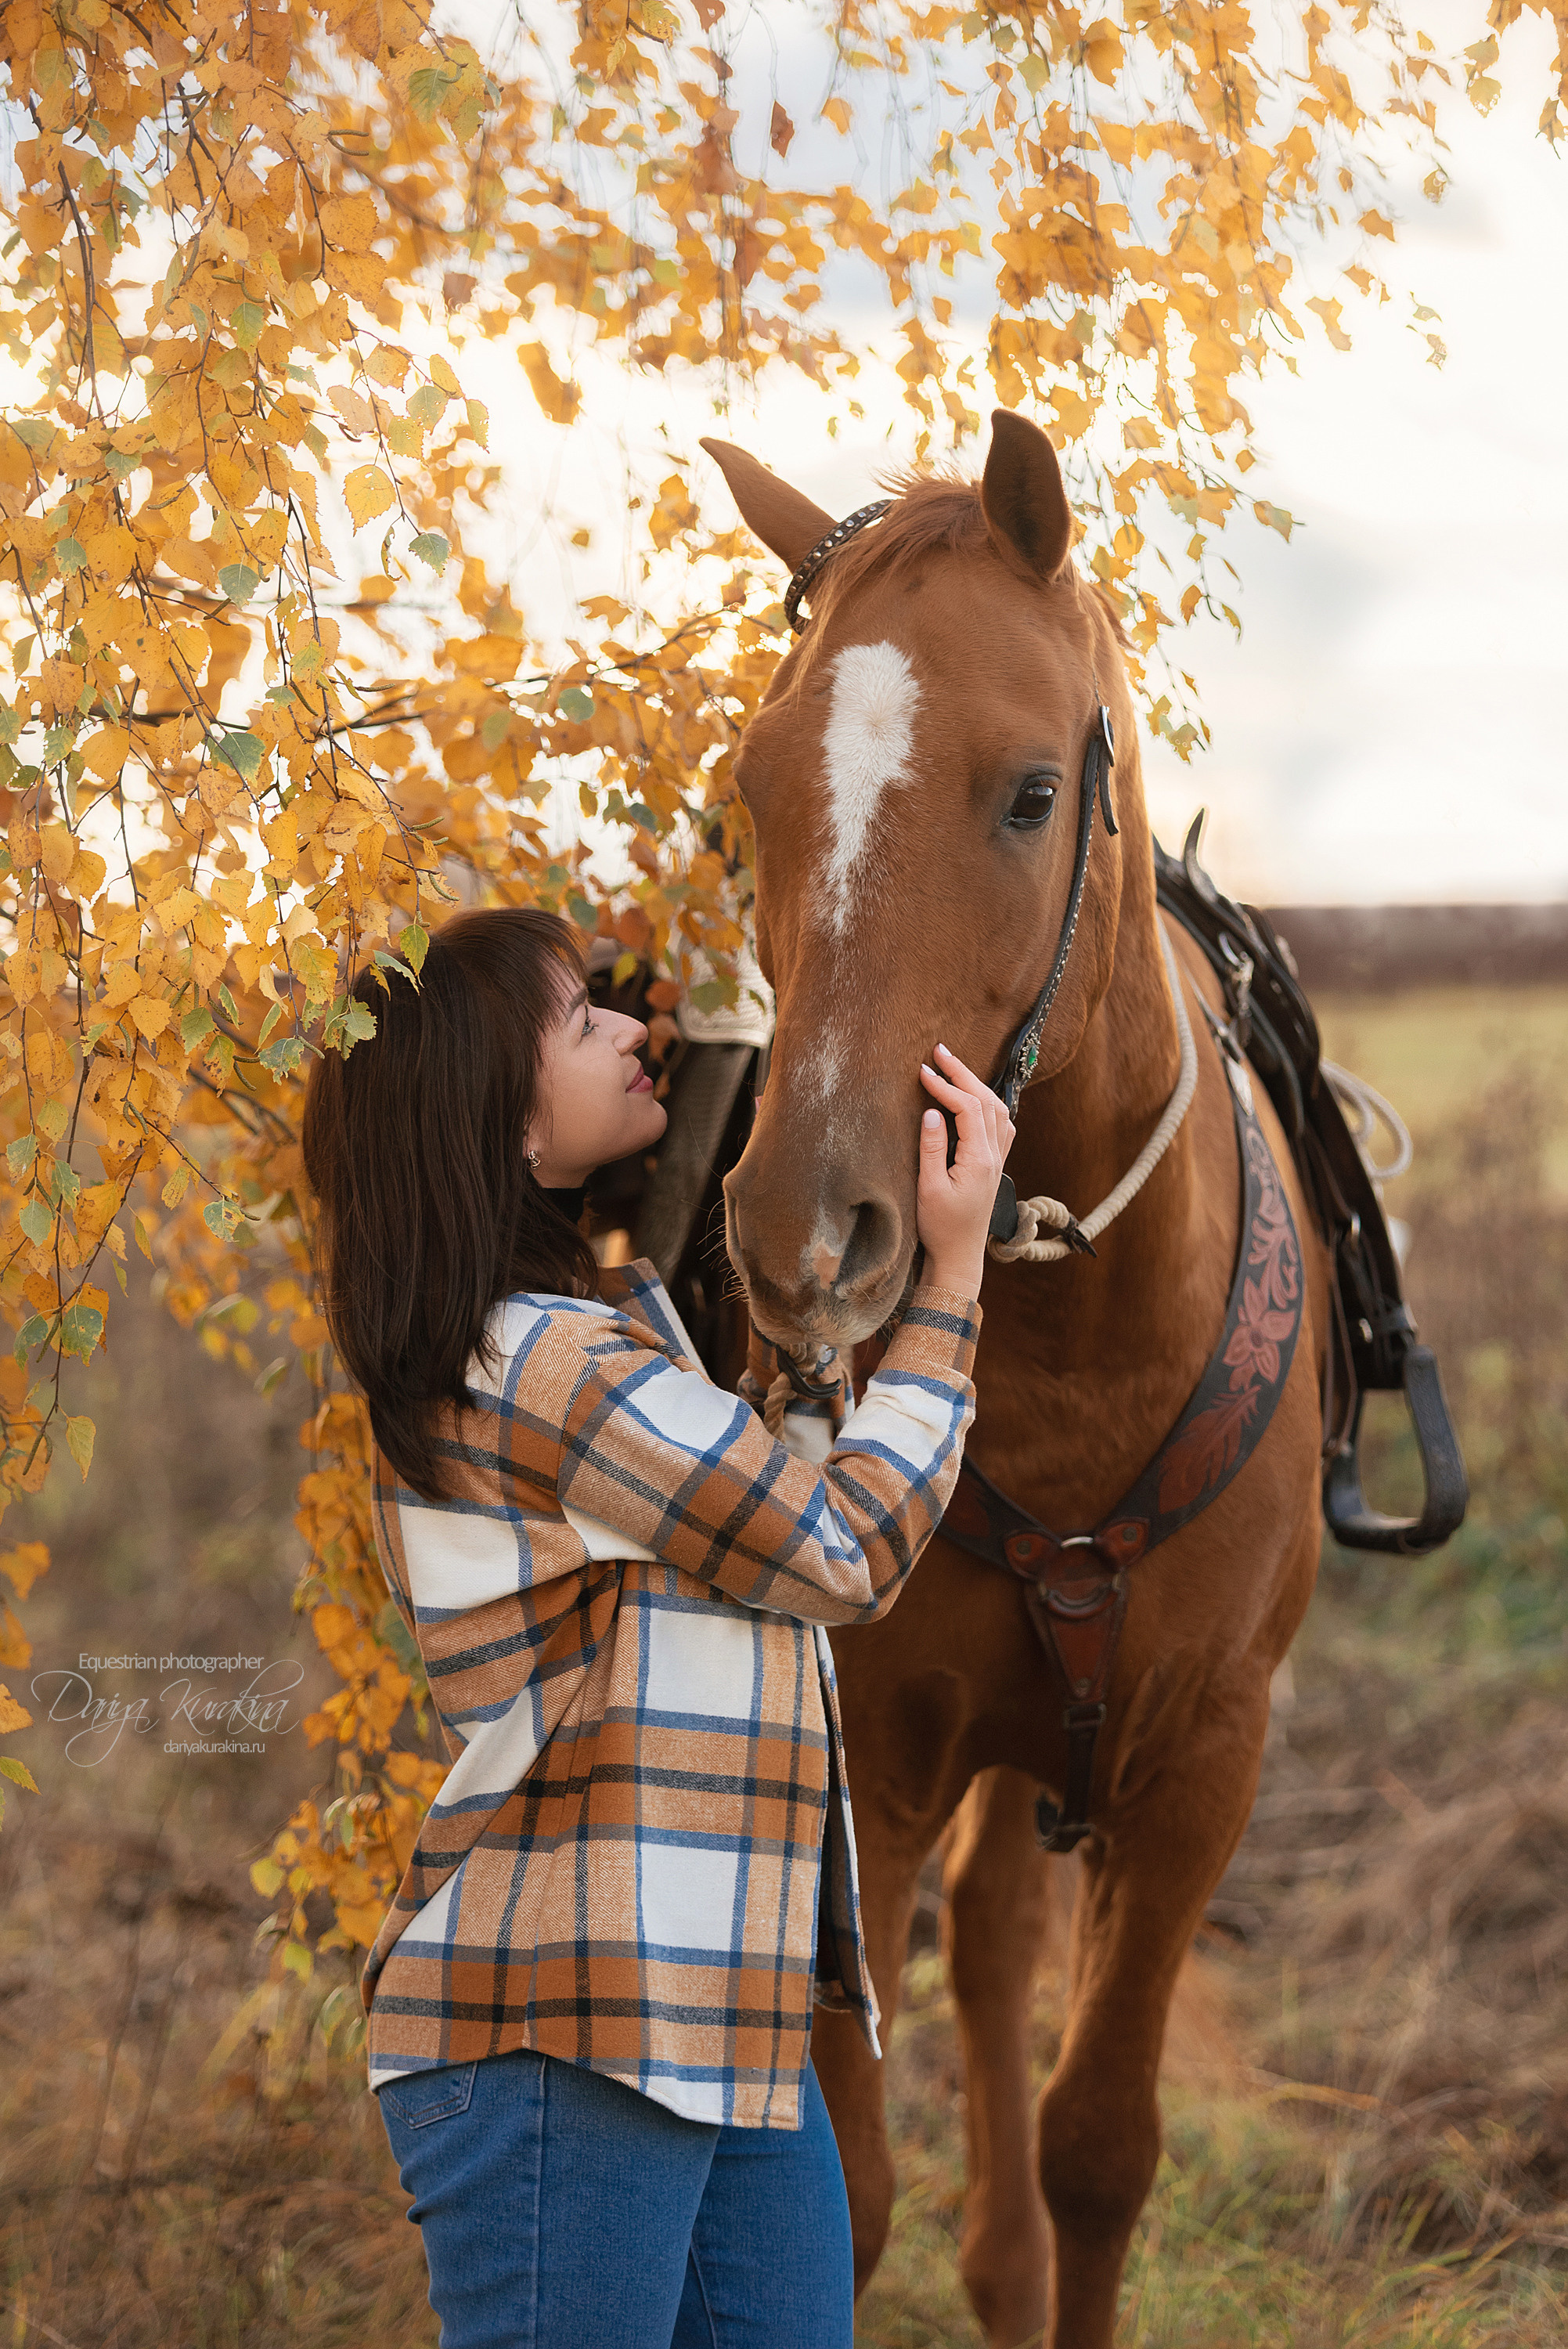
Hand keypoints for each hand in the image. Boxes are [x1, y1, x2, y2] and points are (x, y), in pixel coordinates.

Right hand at [915, 1043, 1014, 1299]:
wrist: (959, 1255)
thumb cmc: (940, 1227)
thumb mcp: (928, 1188)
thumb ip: (931, 1149)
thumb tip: (933, 1111)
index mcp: (979, 1159)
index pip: (967, 1108)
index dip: (945, 1086)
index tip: (922, 1072)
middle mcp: (995, 1156)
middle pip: (987, 1101)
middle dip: (963, 1073)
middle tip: (940, 1051)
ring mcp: (998, 1161)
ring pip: (997, 1109)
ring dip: (977, 1084)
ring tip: (953, 1068)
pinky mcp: (994, 1166)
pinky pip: (1000, 1124)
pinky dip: (988, 1103)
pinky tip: (975, 1098)